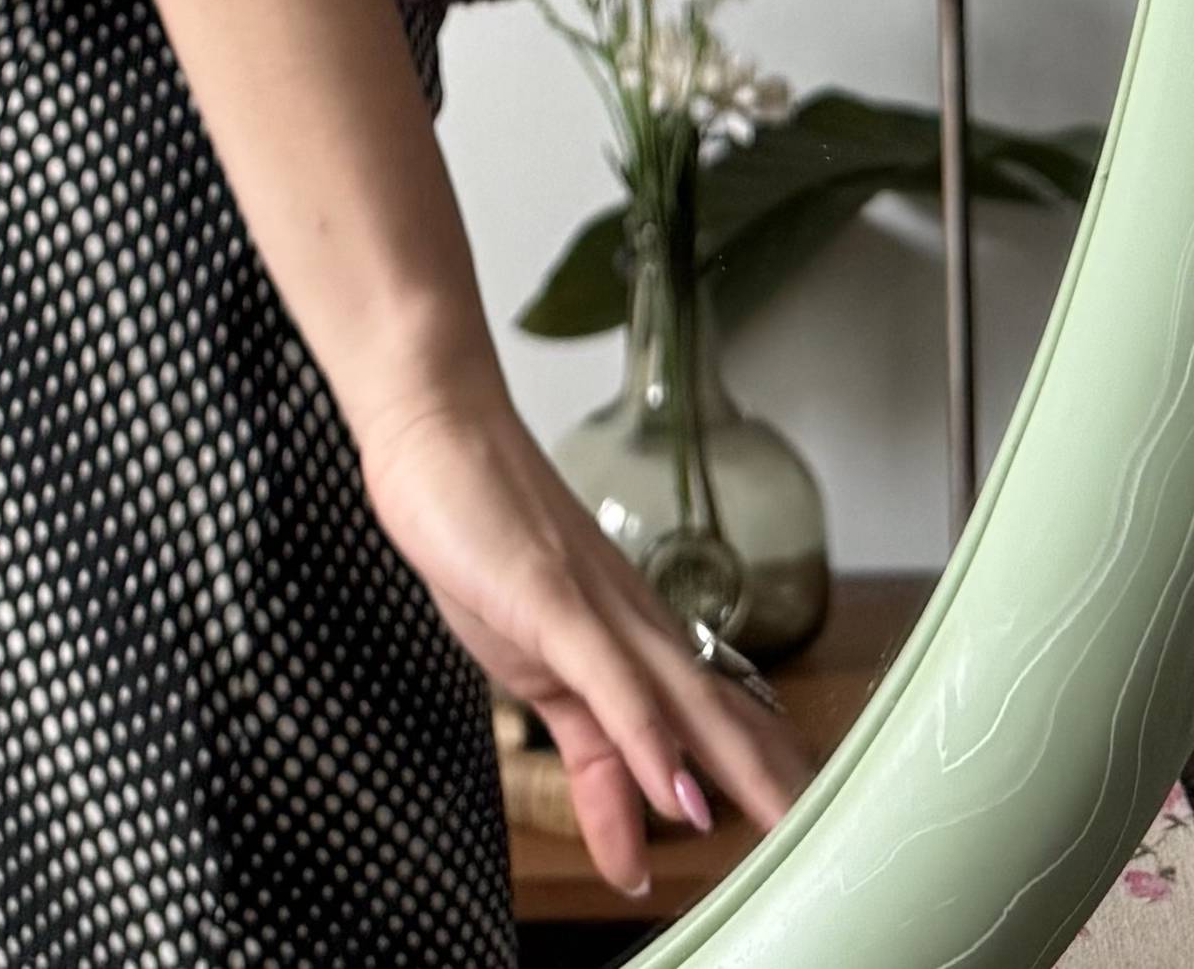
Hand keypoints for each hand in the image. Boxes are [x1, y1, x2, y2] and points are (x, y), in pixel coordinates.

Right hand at [357, 385, 820, 902]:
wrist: (436, 427)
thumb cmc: (481, 531)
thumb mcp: (536, 671)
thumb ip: (591, 754)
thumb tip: (632, 843)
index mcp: (636, 643)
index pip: (721, 727)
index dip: (769, 785)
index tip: (815, 842)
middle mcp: (635, 628)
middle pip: (728, 722)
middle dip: (784, 791)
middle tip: (841, 851)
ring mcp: (599, 612)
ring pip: (690, 703)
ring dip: (745, 774)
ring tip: (793, 835)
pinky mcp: (551, 603)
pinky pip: (608, 682)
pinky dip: (649, 743)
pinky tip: (677, 795)